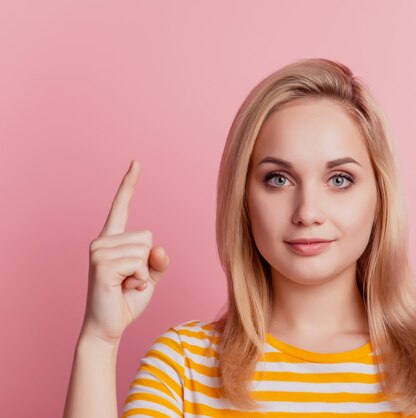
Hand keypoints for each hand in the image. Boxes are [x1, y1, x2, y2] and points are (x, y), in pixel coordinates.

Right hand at [80, 160, 169, 344]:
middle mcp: (102, 240)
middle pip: (148, 236)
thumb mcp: (150, 276)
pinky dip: (139, 279)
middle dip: (147, 262)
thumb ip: (158, 259)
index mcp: (113, 239)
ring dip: (143, 273)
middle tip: (129, 279)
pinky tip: (123, 288)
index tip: (136, 162)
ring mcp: (99, 251)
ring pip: (145, 250)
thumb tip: (158, 248)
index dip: (129, 184)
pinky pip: (139, 264)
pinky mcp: (102, 265)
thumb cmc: (127, 298)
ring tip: (125, 284)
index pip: (122, 206)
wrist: (109, 326)